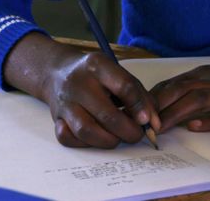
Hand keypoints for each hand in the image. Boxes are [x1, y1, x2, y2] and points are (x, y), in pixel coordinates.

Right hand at [2, 33, 159, 148]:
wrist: (58, 72)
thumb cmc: (95, 75)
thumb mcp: (116, 73)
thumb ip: (138, 94)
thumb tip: (153, 122)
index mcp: (97, 66)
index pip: (124, 87)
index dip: (140, 107)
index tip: (149, 121)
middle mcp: (78, 83)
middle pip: (107, 114)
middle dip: (128, 131)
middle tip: (137, 134)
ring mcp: (64, 102)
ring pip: (86, 130)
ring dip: (108, 140)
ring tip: (118, 137)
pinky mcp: (55, 118)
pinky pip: (68, 138)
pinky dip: (85, 143)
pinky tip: (96, 137)